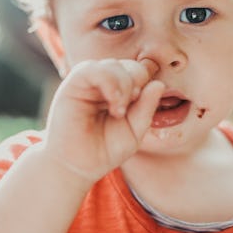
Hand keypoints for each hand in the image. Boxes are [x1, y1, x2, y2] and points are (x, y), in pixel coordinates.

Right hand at [43, 58, 164, 183]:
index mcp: (119, 91)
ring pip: (112, 65)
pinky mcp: (72, 85)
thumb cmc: (104, 150)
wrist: (77, 167)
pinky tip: (112, 102)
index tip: (139, 107)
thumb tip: (159, 83)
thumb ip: (146, 108)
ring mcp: (88, 83)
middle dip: (136, 84)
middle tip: (128, 109)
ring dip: (123, 85)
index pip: (138, 73)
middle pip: (129, 66)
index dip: (145, 85)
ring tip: (119, 111)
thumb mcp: (133, 131)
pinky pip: (91, 70)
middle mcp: (103, 83)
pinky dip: (108, 81)